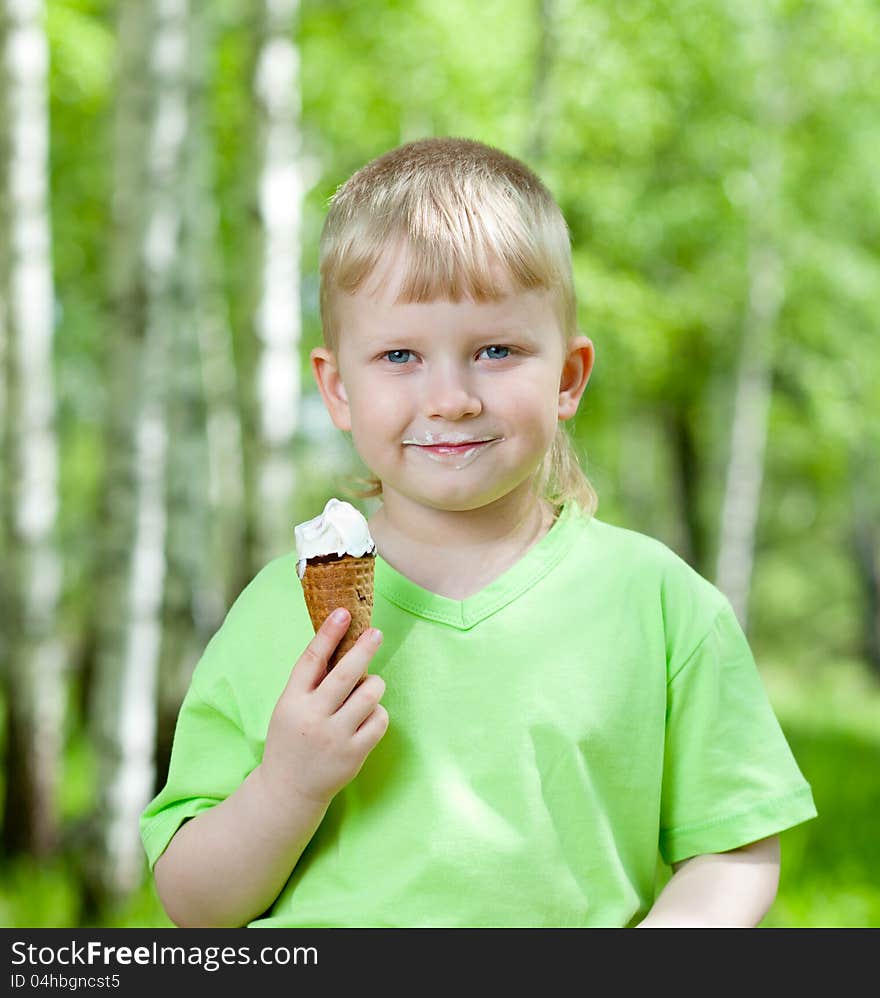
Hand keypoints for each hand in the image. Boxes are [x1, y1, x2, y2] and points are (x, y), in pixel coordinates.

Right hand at [258, 608, 388, 812]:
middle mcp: (313, 717)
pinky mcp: (354, 753)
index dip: (328, 634)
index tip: (343, 613)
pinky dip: (378, 712)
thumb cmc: (292, 737)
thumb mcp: (289, 706)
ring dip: (373, 684)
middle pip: (346, 673)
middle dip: (364, 649)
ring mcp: (335, 737)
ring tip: (367, 687)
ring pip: (369, 694)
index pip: (312, 659)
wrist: (289, 789)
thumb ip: (310, 680)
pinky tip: (367, 715)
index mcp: (292, 701)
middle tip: (375, 633)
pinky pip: (380, 719)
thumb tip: (339, 639)